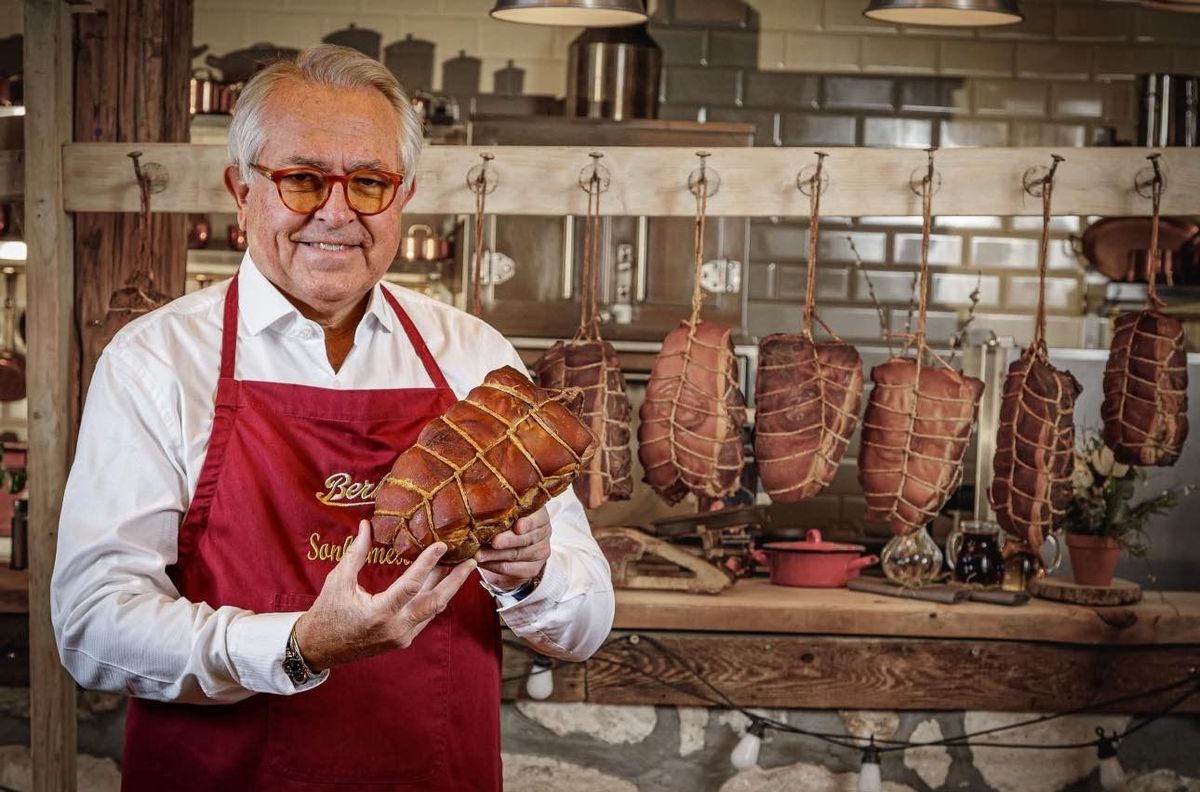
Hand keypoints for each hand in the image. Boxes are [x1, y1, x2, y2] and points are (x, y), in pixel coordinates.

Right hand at [293, 519, 476, 670]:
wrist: (319, 648)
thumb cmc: (327, 612)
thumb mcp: (338, 580)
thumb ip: (356, 553)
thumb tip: (367, 525)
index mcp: (379, 613)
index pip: (412, 585)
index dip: (428, 563)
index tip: (442, 545)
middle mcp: (395, 628)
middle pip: (435, 602)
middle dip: (455, 581)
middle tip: (471, 561)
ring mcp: (401, 637)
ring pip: (432, 610)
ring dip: (446, 588)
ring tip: (460, 566)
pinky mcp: (402, 641)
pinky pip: (424, 618)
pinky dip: (433, 599)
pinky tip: (440, 582)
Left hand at [474, 507, 550, 590]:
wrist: (509, 547)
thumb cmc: (504, 522)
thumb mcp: (505, 511)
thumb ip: (499, 508)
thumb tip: (479, 508)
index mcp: (539, 514)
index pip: (538, 518)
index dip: (528, 523)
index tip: (517, 526)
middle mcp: (543, 532)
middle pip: (527, 538)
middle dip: (508, 541)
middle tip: (493, 542)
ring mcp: (540, 552)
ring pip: (517, 555)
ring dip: (495, 556)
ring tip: (478, 555)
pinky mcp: (532, 569)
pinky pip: (512, 569)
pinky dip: (494, 566)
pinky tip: (482, 563)